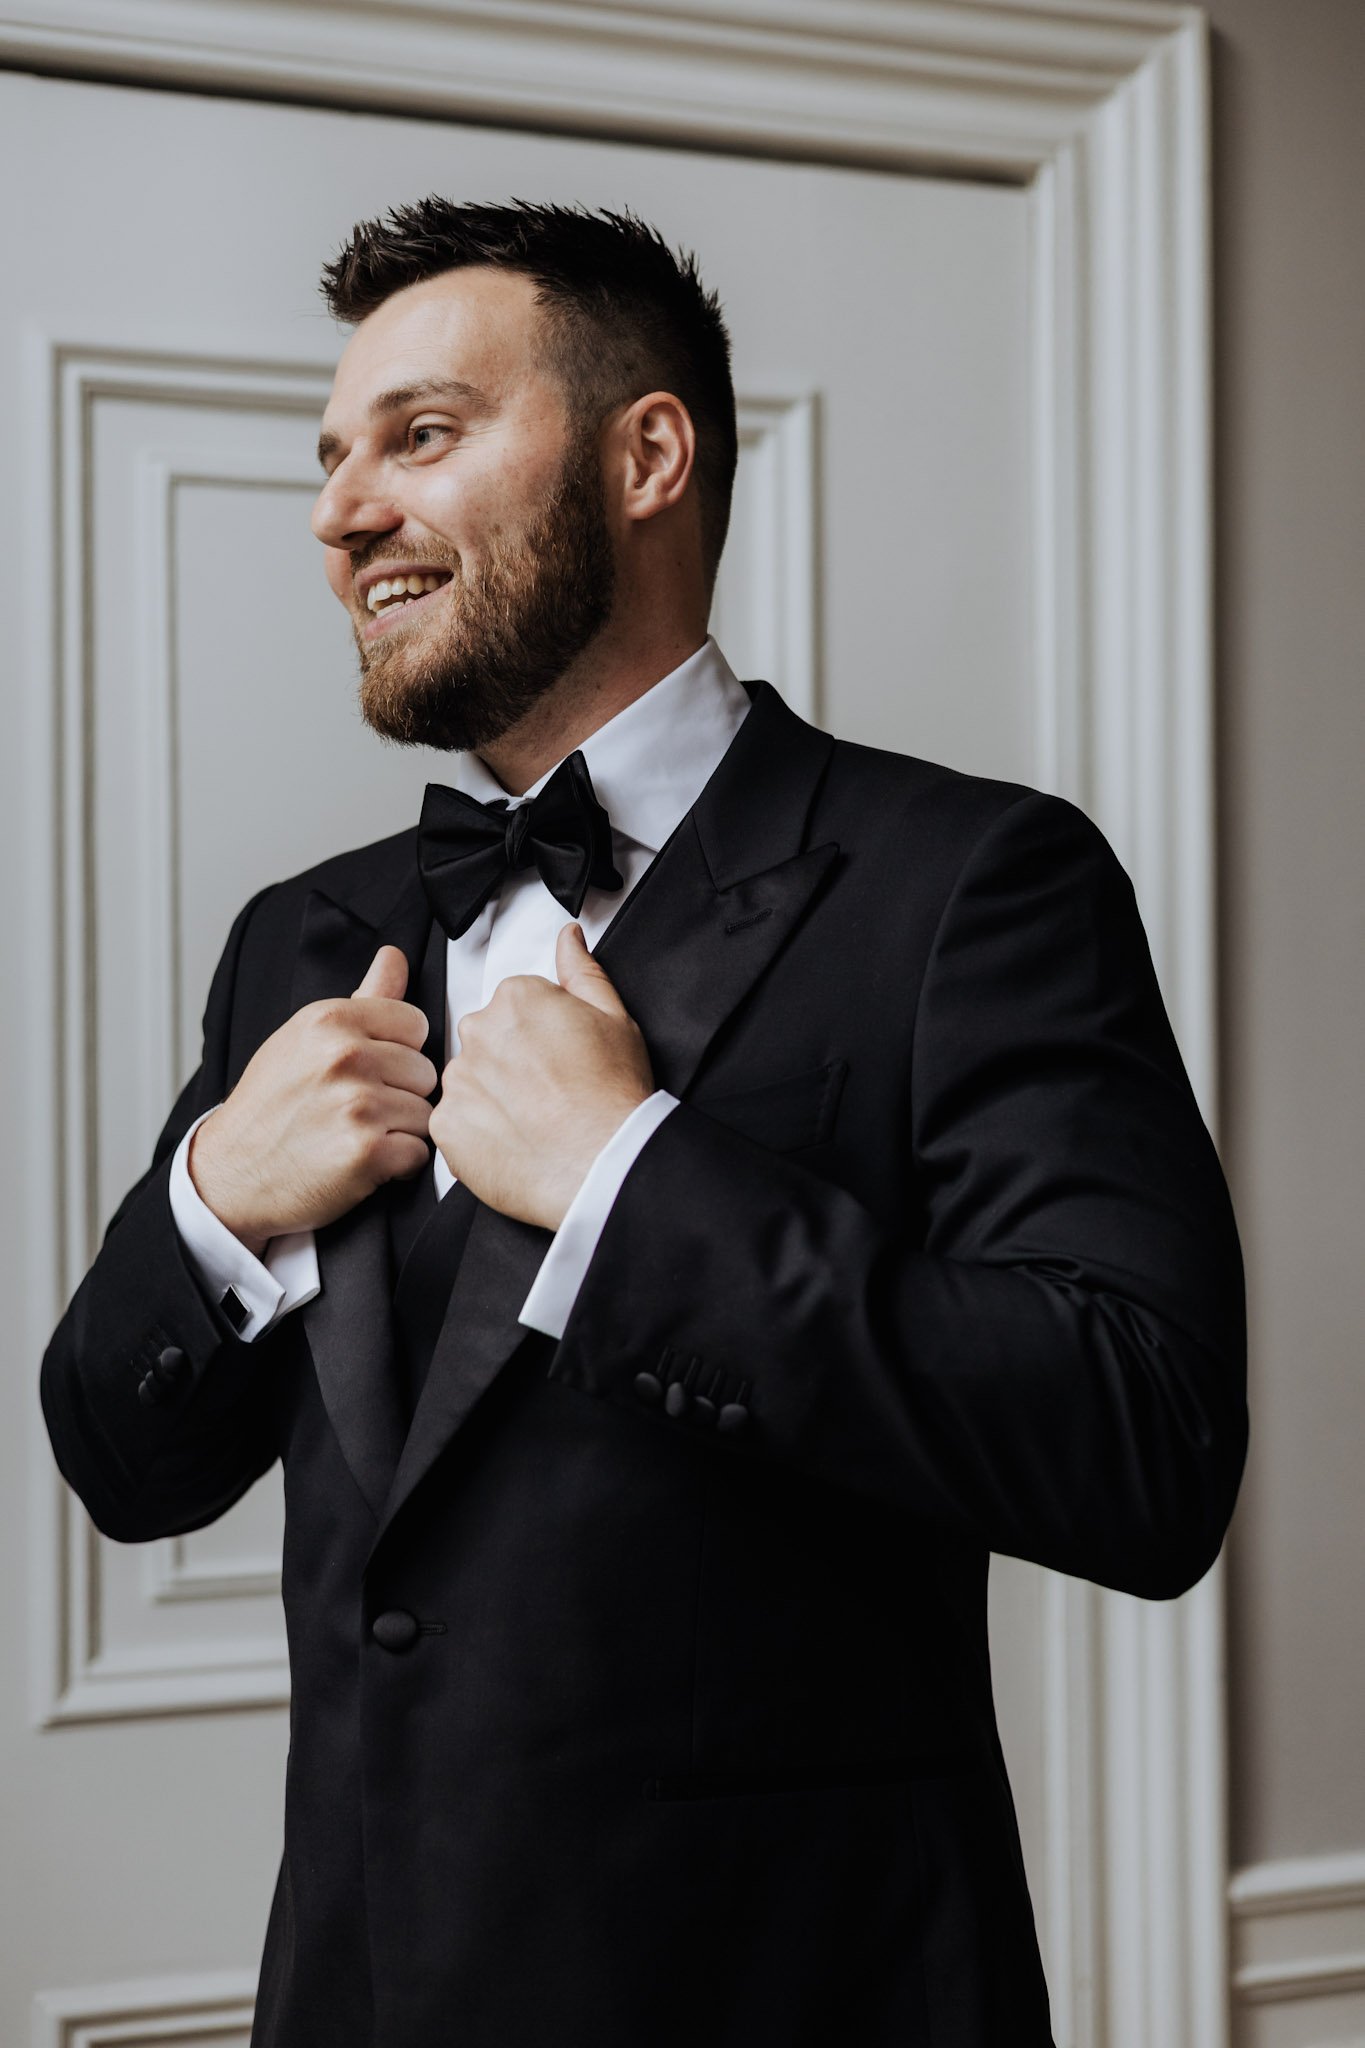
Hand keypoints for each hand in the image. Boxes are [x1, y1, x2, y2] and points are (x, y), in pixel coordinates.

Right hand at [189, 945, 436, 1253]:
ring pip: (425, 1114)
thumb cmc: (270, 1106)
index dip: (399, 1054)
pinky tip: (361, 1162)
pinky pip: (417, 1153)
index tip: (368, 1072)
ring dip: (399, 1132)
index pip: (416, 1024)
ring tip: (354, 1135)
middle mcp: (345, 1055)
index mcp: (330, 1019)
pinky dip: (396, 1166)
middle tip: (355, 1110)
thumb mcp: (305, 1038)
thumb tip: (394, 956)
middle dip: (400, 1095)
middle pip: (425, 1072)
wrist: (230, 1173)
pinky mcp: (365, 1152)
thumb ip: (363, 998)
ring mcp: (356, 1104)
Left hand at [430, 923, 653, 1231]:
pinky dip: (478, 1133)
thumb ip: (582, 969)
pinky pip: (455, 1122)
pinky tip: (514, 1141)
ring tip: (533, 1121)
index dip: (540, 1034)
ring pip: (468, 1080)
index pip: (514, 1005)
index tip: (558, 1059)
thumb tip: (568, 937)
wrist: (604, 1165)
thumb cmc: (613, 1096)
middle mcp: (478, 1032)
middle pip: (486, 1040)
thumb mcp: (615, 1016)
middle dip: (511, 1061)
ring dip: (492, 1096)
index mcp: (516, 998)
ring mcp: (459, 1079)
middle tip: (548, 1092)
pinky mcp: (446, 1125)